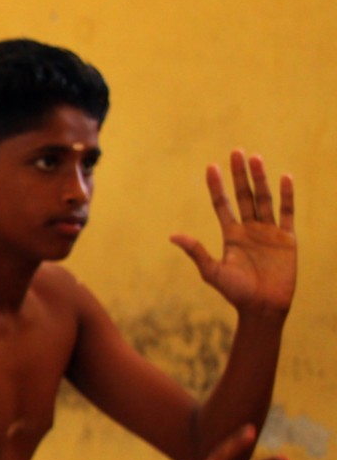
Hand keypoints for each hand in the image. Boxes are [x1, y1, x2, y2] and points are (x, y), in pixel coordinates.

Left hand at [170, 151, 295, 315]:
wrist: (263, 307)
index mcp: (231, 235)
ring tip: (255, 158)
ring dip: (260, 179)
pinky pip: (287, 213)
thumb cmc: (236, 293)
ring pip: (264, 199)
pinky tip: (284, 178)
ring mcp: (269, 232)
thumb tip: (173, 236)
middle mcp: (249, 229)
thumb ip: (197, 252)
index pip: (221, 204)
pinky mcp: (287, 239)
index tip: (210, 167)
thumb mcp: (212, 272)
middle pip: (243, 196)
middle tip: (235, 151)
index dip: (216, 186)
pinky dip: (286, 196)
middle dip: (239, 175)